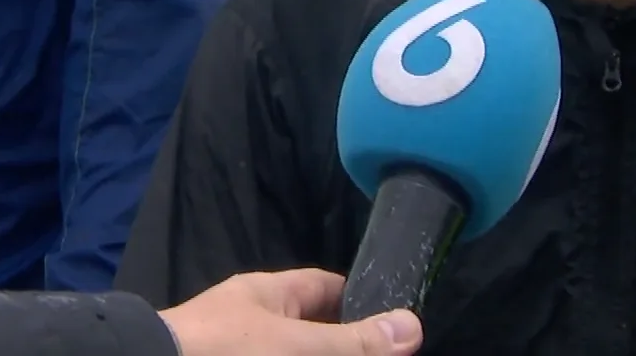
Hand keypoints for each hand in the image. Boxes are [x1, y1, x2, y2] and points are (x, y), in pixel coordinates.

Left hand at [157, 269, 421, 355]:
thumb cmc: (224, 351)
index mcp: (267, 295)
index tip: (391, 323)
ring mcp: (236, 346)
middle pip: (310, 331)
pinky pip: (262, 354)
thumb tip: (412, 326)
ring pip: (288, 348)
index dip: (358, 301)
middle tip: (377, 354)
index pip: (323, 287)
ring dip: (316, 352)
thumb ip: (352, 343)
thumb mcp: (297, 347)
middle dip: (340, 344)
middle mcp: (251, 324)